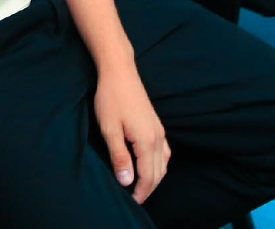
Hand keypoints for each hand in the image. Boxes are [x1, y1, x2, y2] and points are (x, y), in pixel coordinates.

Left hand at [94, 65, 168, 204]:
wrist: (119, 72)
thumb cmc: (111, 99)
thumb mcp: (110, 130)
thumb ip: (119, 157)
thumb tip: (127, 182)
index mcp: (147, 141)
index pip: (148, 176)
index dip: (140, 192)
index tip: (131, 202)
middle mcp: (158, 137)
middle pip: (158, 173)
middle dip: (148, 189)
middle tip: (135, 199)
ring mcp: (159, 130)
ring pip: (163, 163)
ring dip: (154, 178)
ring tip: (140, 187)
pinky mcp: (156, 125)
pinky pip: (164, 152)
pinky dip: (158, 165)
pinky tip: (149, 166)